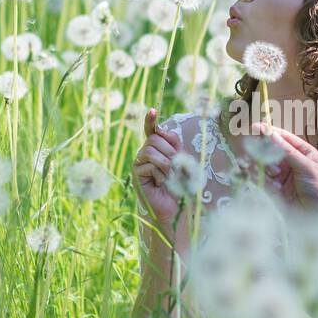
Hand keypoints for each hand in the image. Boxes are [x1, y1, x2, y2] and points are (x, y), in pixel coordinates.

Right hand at [132, 109, 181, 230]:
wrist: (171, 207)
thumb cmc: (177, 186)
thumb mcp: (181, 163)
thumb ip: (175, 147)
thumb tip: (163, 131)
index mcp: (156, 149)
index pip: (152, 131)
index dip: (150, 121)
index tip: (152, 110)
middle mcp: (145, 153)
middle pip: (154, 139)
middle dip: (169, 151)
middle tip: (175, 166)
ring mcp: (139, 163)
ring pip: (151, 151)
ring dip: (166, 163)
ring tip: (169, 176)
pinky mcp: (136, 174)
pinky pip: (149, 165)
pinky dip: (160, 174)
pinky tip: (161, 183)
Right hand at [252, 123, 317, 240]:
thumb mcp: (307, 167)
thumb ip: (287, 152)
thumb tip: (271, 135)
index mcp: (304, 153)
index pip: (285, 138)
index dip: (271, 132)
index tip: (256, 127)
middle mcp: (291, 162)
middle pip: (272, 150)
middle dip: (263, 147)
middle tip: (251, 144)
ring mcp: (282, 176)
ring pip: (265, 164)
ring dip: (261, 163)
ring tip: (262, 166)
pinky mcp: (274, 190)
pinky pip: (262, 179)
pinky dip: (258, 176)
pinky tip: (258, 175)